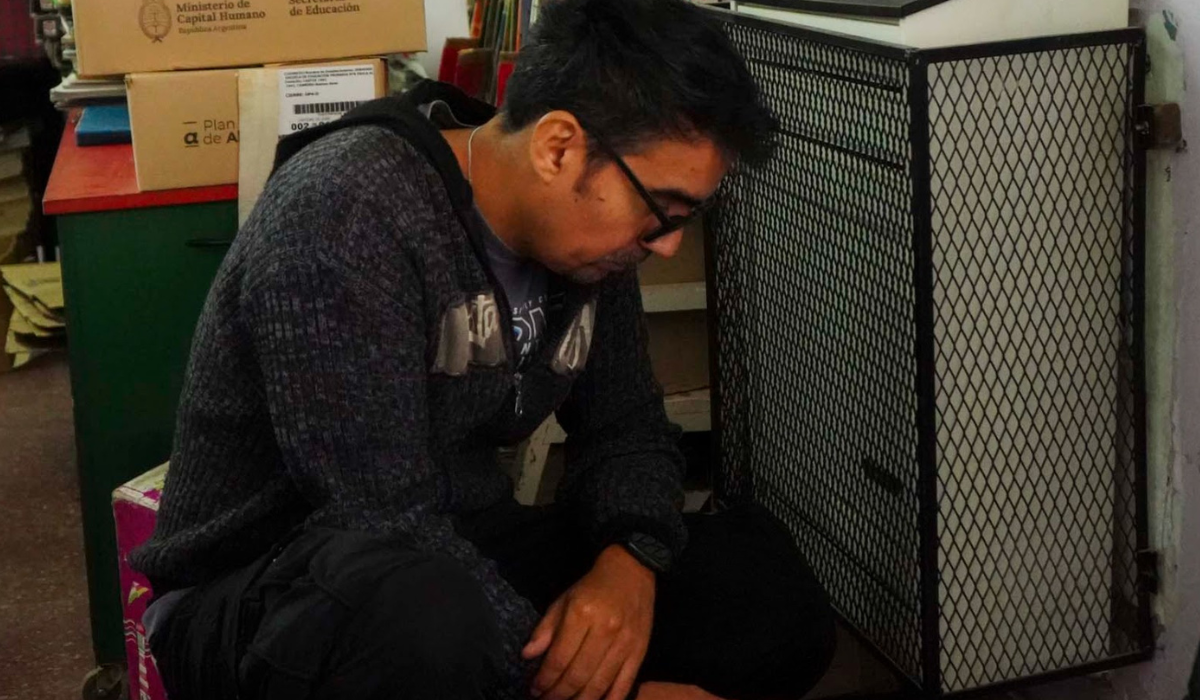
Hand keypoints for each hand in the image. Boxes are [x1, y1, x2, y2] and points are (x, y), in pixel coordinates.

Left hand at [522, 544, 656, 699]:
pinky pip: (624, 684)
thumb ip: (546, 628)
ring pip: (599, 684)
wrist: (632, 571)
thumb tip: (527, 655)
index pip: (559, 658)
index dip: (544, 679)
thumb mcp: (564, 599)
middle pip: (578, 675)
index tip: (534, 689)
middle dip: (558, 694)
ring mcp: (625, 643)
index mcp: (581, 614)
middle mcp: (605, 630)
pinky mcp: (640, 651)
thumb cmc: (593, 586)